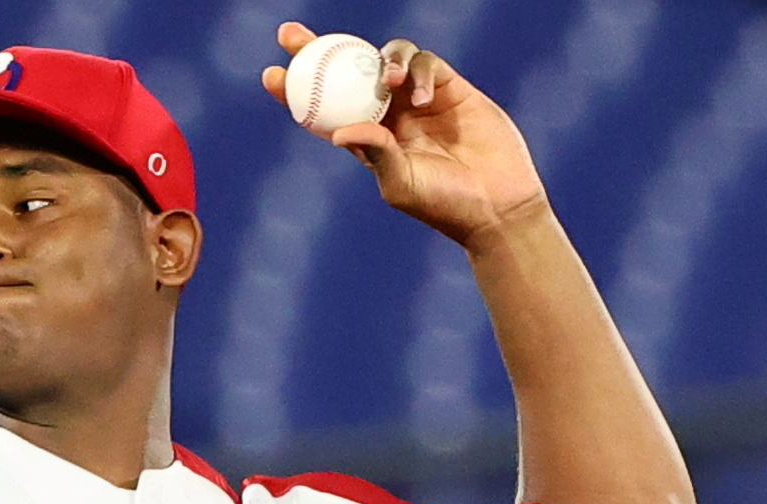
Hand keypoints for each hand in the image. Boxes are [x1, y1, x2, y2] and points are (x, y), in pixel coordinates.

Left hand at [268, 26, 551, 248]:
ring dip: (380, 62)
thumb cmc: (445, 204)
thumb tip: (339, 131)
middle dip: (318, 49)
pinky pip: (426, 64)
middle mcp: (388, 114)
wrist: (495, 204)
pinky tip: (418, 96)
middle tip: (290, 35)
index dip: (296, 90)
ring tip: (388, 82)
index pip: (323, 107)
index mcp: (366, 138)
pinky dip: (418, 71)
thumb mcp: (402, 184)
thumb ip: (376, 154)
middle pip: (347, 72)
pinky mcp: (449, 88)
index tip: (271, 76)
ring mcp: (417, 99)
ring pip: (386, 59)